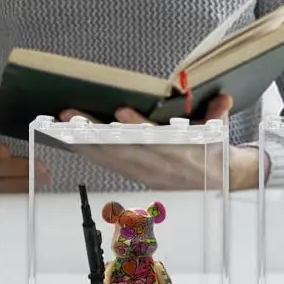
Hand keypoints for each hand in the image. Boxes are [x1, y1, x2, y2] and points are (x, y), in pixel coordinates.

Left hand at [57, 94, 260, 189]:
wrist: (213, 185)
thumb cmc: (212, 153)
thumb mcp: (219, 133)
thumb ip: (218, 113)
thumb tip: (222, 98)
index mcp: (179, 152)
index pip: (156, 137)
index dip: (137, 126)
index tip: (120, 112)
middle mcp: (157, 165)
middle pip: (120, 147)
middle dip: (92, 131)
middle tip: (70, 115)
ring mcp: (142, 172)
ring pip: (107, 156)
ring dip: (83, 140)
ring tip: (61, 124)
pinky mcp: (133, 175)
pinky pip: (106, 164)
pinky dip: (87, 152)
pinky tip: (70, 140)